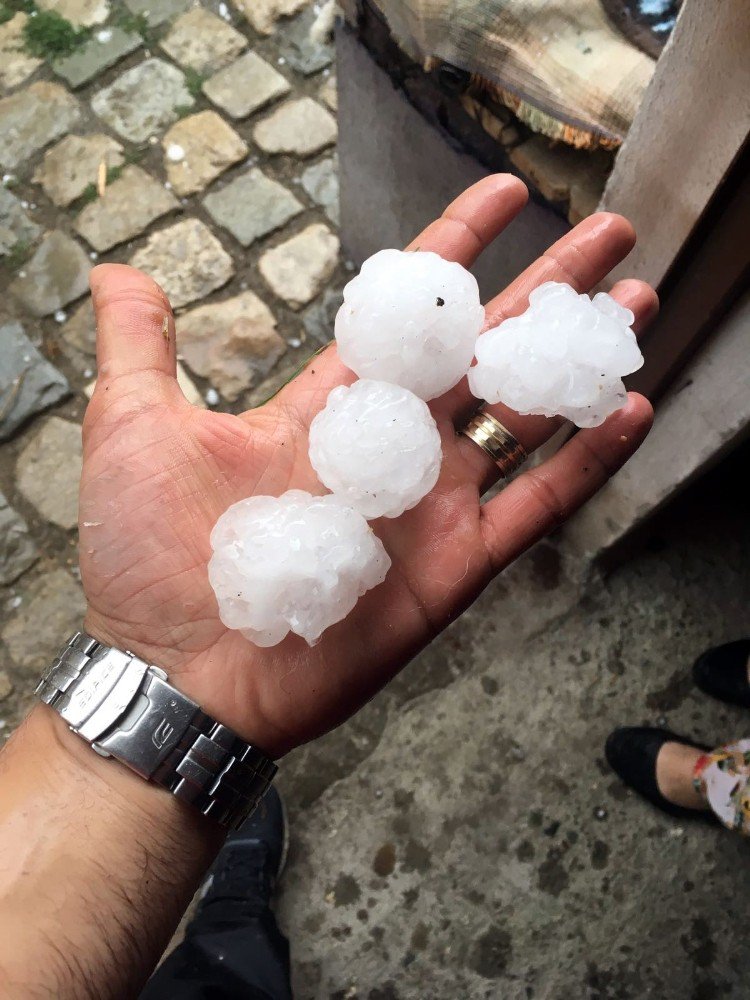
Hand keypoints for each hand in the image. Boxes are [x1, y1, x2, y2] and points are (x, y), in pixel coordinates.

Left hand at [81, 175, 655, 757]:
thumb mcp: (134, 429)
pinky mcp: (453, 565)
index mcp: (330, 406)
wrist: (178, 674)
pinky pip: (534, 507)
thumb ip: (140, 347)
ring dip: (577, 362)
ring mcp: (430, 504)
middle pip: (485, 351)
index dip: (455, 248)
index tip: (504, 195)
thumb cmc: (151, 559)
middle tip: (607, 233)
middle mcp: (392, 446)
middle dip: (546, 291)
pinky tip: (628, 411)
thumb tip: (121, 271)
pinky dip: (583, 464)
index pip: (406, 311)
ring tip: (636, 305)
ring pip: (523, 417)